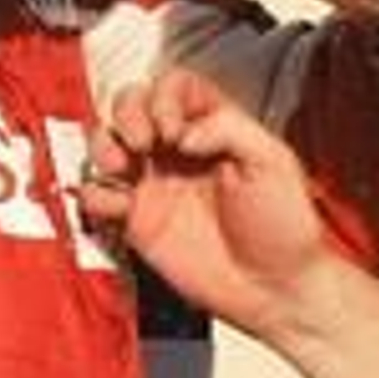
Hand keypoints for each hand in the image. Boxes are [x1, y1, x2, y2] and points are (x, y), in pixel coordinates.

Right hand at [83, 68, 333, 339]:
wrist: (275, 290)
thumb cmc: (284, 228)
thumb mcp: (273, 162)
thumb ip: (229, 128)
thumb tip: (184, 130)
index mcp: (213, 129)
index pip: (173, 87)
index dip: (164, 97)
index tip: (173, 128)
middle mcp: (179, 151)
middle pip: (131, 105)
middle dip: (127, 113)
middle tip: (144, 142)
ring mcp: (155, 185)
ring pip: (106, 142)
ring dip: (102, 145)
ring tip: (121, 165)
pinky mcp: (138, 222)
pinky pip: (96, 197)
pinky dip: (94, 194)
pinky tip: (118, 204)